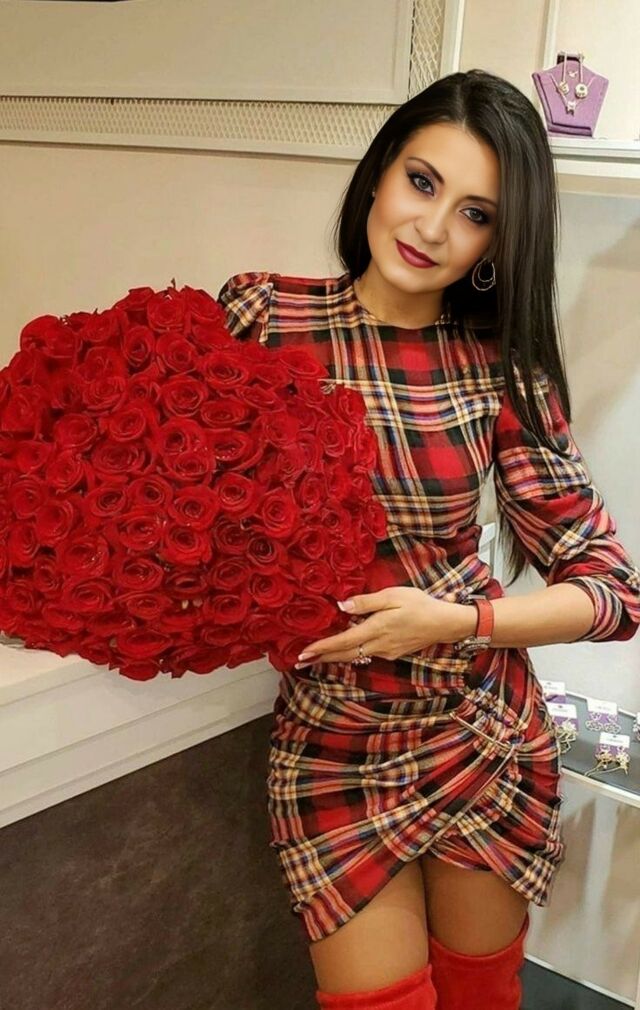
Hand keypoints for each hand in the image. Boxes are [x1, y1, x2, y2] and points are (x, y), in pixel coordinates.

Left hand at [295, 587, 474, 667]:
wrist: (445, 623)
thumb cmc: (420, 604)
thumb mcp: (393, 595)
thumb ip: (366, 602)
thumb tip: (342, 607)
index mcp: (376, 629)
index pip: (342, 641)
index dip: (321, 648)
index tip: (303, 654)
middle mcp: (378, 645)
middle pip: (344, 654)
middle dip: (321, 658)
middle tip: (300, 662)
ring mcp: (385, 651)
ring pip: (354, 656)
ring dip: (334, 657)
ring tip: (315, 658)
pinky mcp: (392, 652)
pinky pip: (366, 654)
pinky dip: (350, 653)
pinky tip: (344, 650)